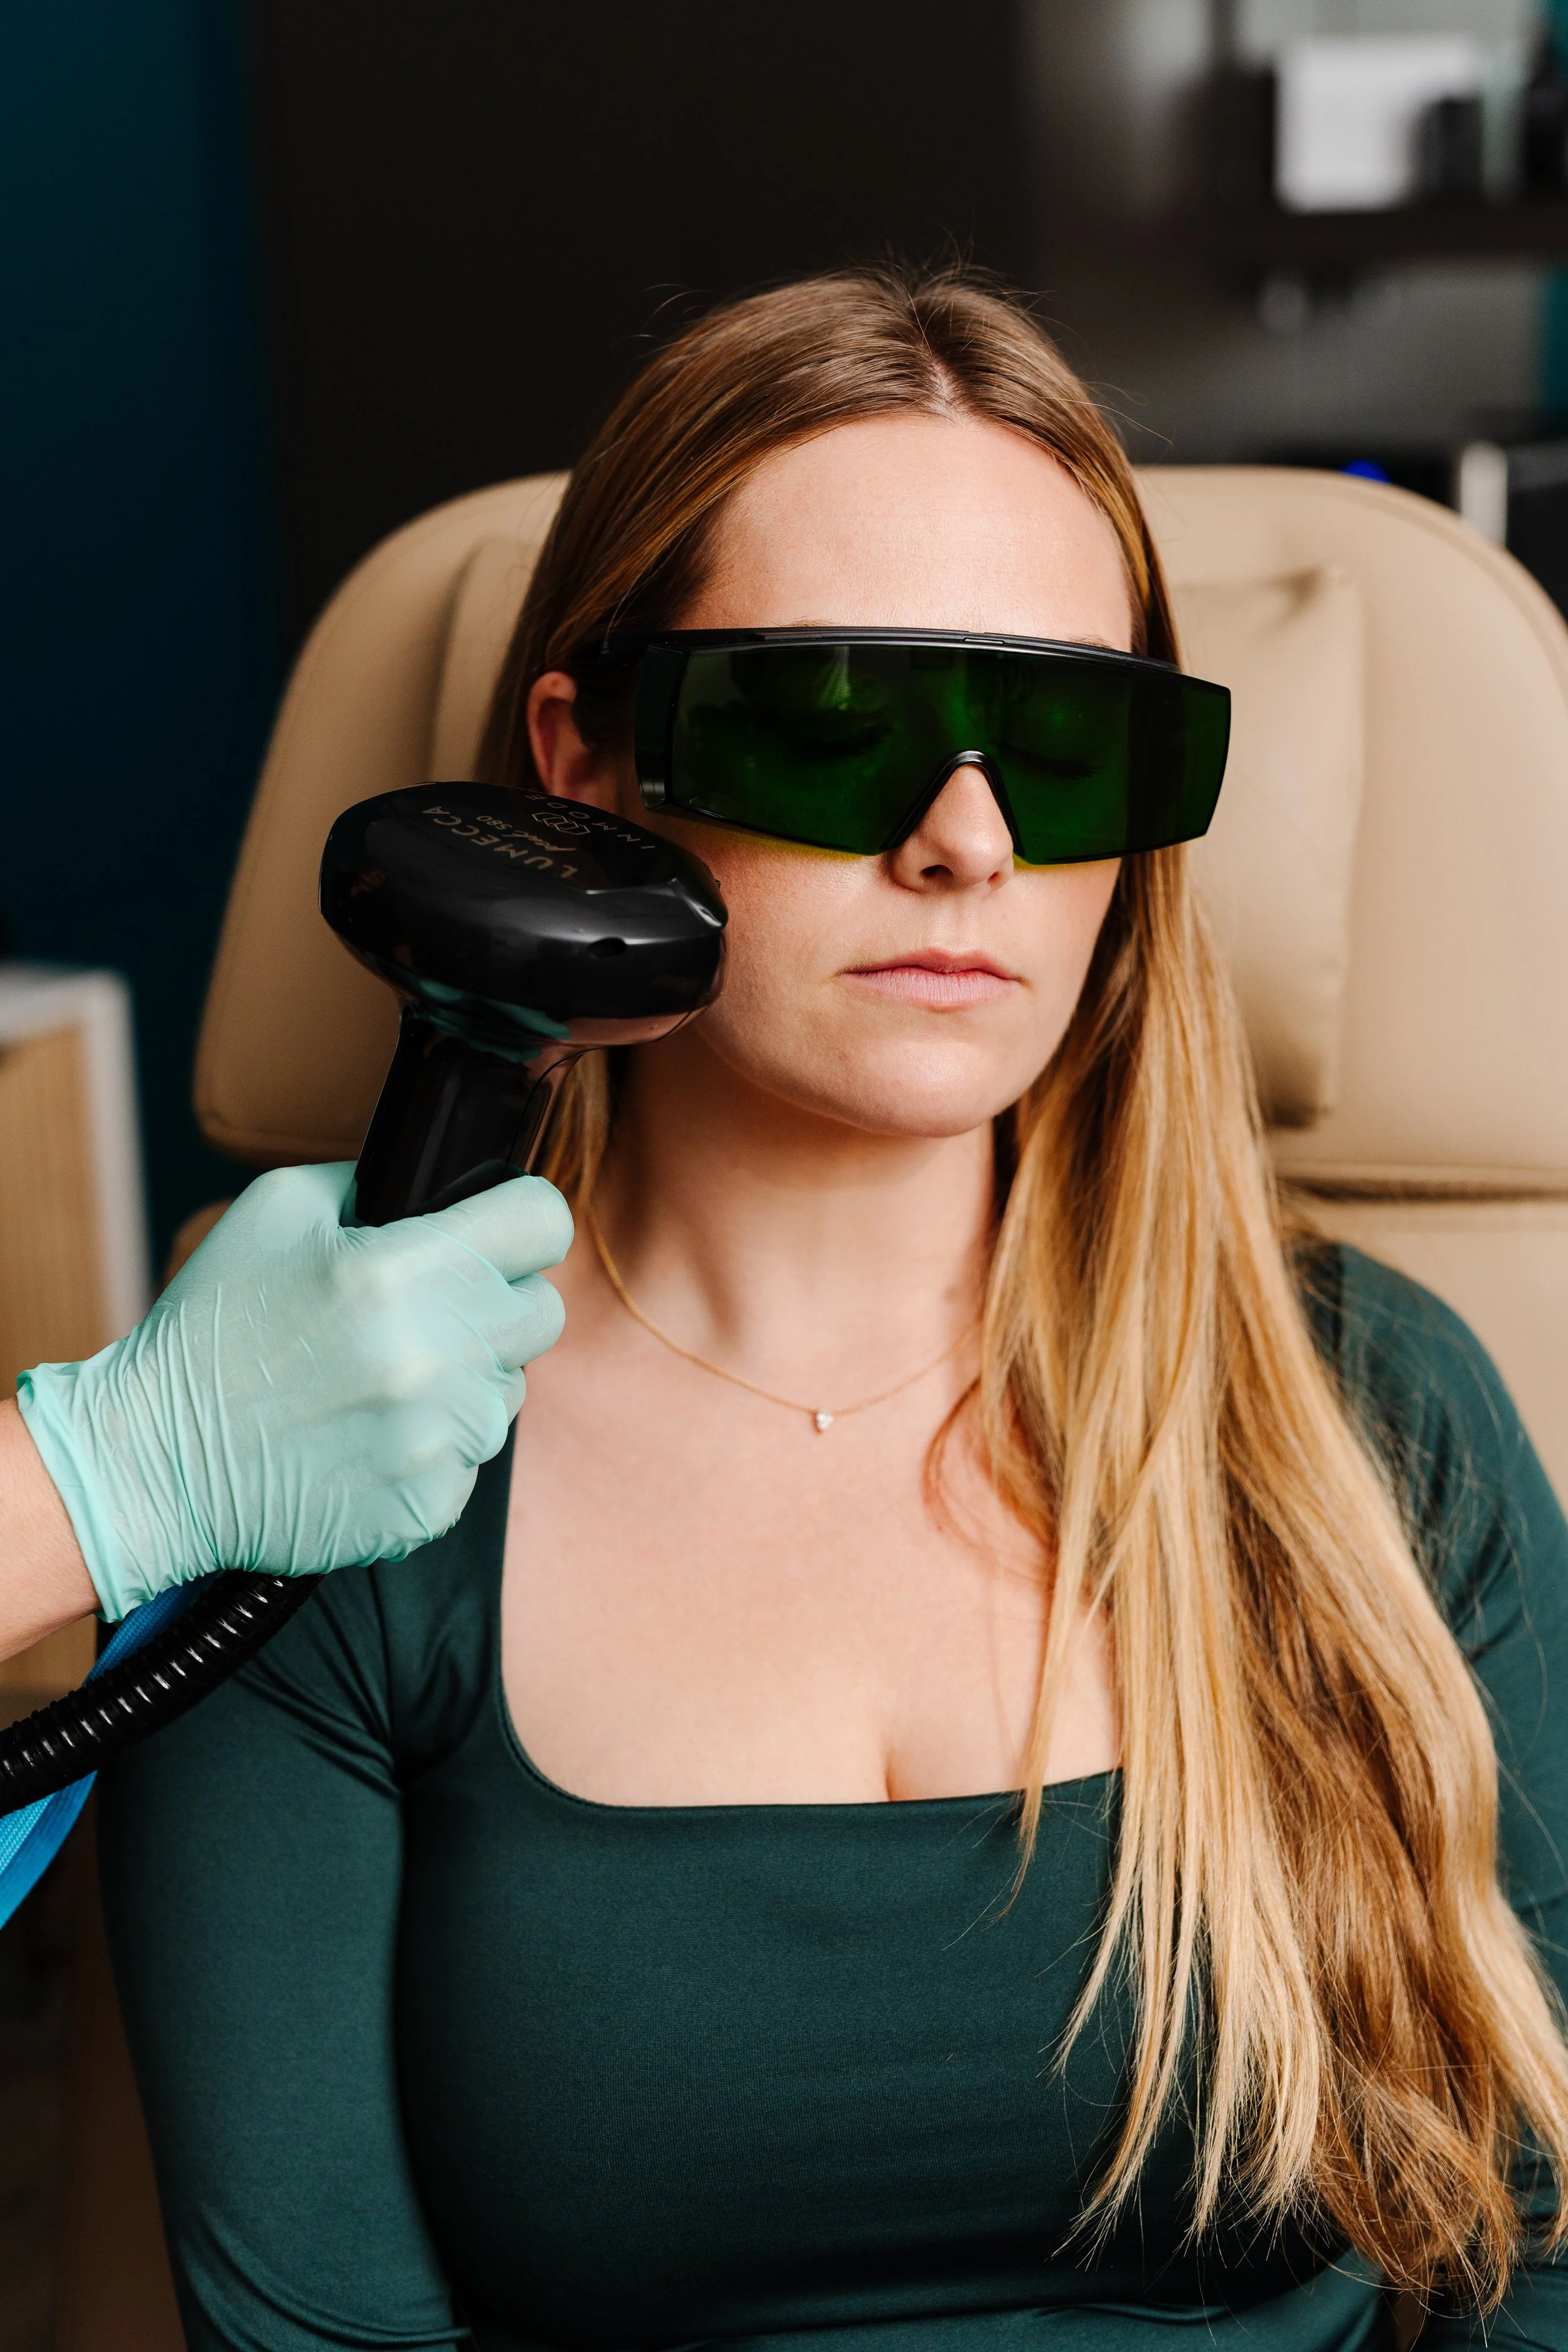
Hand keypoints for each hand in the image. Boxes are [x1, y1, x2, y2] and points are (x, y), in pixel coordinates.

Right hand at [16, 1162, 571, 1618]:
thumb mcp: (278, 1210)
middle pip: (542, 1311)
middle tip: (427, 1312)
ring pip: (508, 1391)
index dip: (521, 1220)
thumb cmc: (213, 1328)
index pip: (543, 1222)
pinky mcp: (428, 1506)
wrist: (155, 1462)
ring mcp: (436, 1439)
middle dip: (494, 1303)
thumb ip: (374, 1182)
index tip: (497, 1234)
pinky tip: (368, 1437)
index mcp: (402, 1271)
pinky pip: (471, 1460)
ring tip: (379, 1380)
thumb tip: (449, 1185)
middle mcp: (434, 1356)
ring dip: (463, 1381)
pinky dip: (432, 1448)